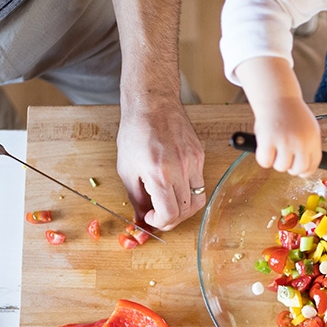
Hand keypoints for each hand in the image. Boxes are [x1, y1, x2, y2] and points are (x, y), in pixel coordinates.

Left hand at [116, 99, 205, 230]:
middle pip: (186, 211)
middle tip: (159, 215)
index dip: (160, 223)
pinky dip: (188, 190)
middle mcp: (181, 170)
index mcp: (160, 174)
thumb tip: (141, 218)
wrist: (152, 103)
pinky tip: (175, 184)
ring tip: (169, 203)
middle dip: (171, 219)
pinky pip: (200, 182)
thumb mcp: (127, 169)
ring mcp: (194, 162)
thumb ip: (136, 198)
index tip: (151, 218)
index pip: (170, 214)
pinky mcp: (200, 155)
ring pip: (198, 200)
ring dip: (184, 208)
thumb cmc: (135, 132)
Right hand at [252, 97, 321, 175]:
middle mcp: (301, 142)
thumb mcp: (308, 128)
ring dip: (275, 161)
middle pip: (297, 170)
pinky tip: (265, 147)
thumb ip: (308, 146)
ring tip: (274, 147)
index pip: (313, 165)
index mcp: (313, 139)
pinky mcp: (269, 140)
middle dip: (290, 167)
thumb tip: (304, 167)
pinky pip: (265, 162)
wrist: (277, 97)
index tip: (299, 171)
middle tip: (284, 157)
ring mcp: (285, 142)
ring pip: (281, 167)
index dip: (305, 171)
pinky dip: (263, 158)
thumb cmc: (291, 112)